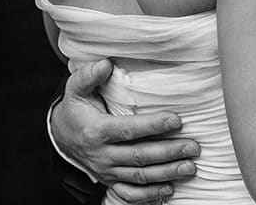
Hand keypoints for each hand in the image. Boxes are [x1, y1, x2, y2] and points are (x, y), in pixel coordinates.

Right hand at [52, 59, 199, 202]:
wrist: (61, 136)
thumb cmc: (76, 108)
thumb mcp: (75, 89)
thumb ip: (89, 75)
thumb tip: (105, 64)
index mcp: (96, 131)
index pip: (128, 130)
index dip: (152, 126)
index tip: (176, 120)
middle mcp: (102, 155)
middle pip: (139, 156)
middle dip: (168, 152)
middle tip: (193, 147)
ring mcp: (107, 171)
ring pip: (139, 176)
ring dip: (166, 173)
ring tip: (190, 167)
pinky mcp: (110, 182)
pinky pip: (130, 193)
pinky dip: (150, 195)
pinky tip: (170, 189)